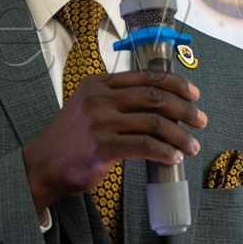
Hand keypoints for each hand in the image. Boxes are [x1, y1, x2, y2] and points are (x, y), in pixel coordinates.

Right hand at [22, 70, 206, 211]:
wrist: (42, 166)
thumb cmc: (71, 141)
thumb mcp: (89, 107)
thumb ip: (116, 100)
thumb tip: (160, 105)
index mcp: (99, 84)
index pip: (146, 77)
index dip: (176, 84)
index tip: (194, 94)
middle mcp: (100, 98)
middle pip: (155, 97)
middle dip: (184, 109)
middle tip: (200, 121)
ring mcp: (100, 121)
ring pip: (154, 123)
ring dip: (179, 135)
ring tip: (192, 146)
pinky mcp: (102, 146)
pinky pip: (143, 146)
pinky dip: (163, 152)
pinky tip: (173, 158)